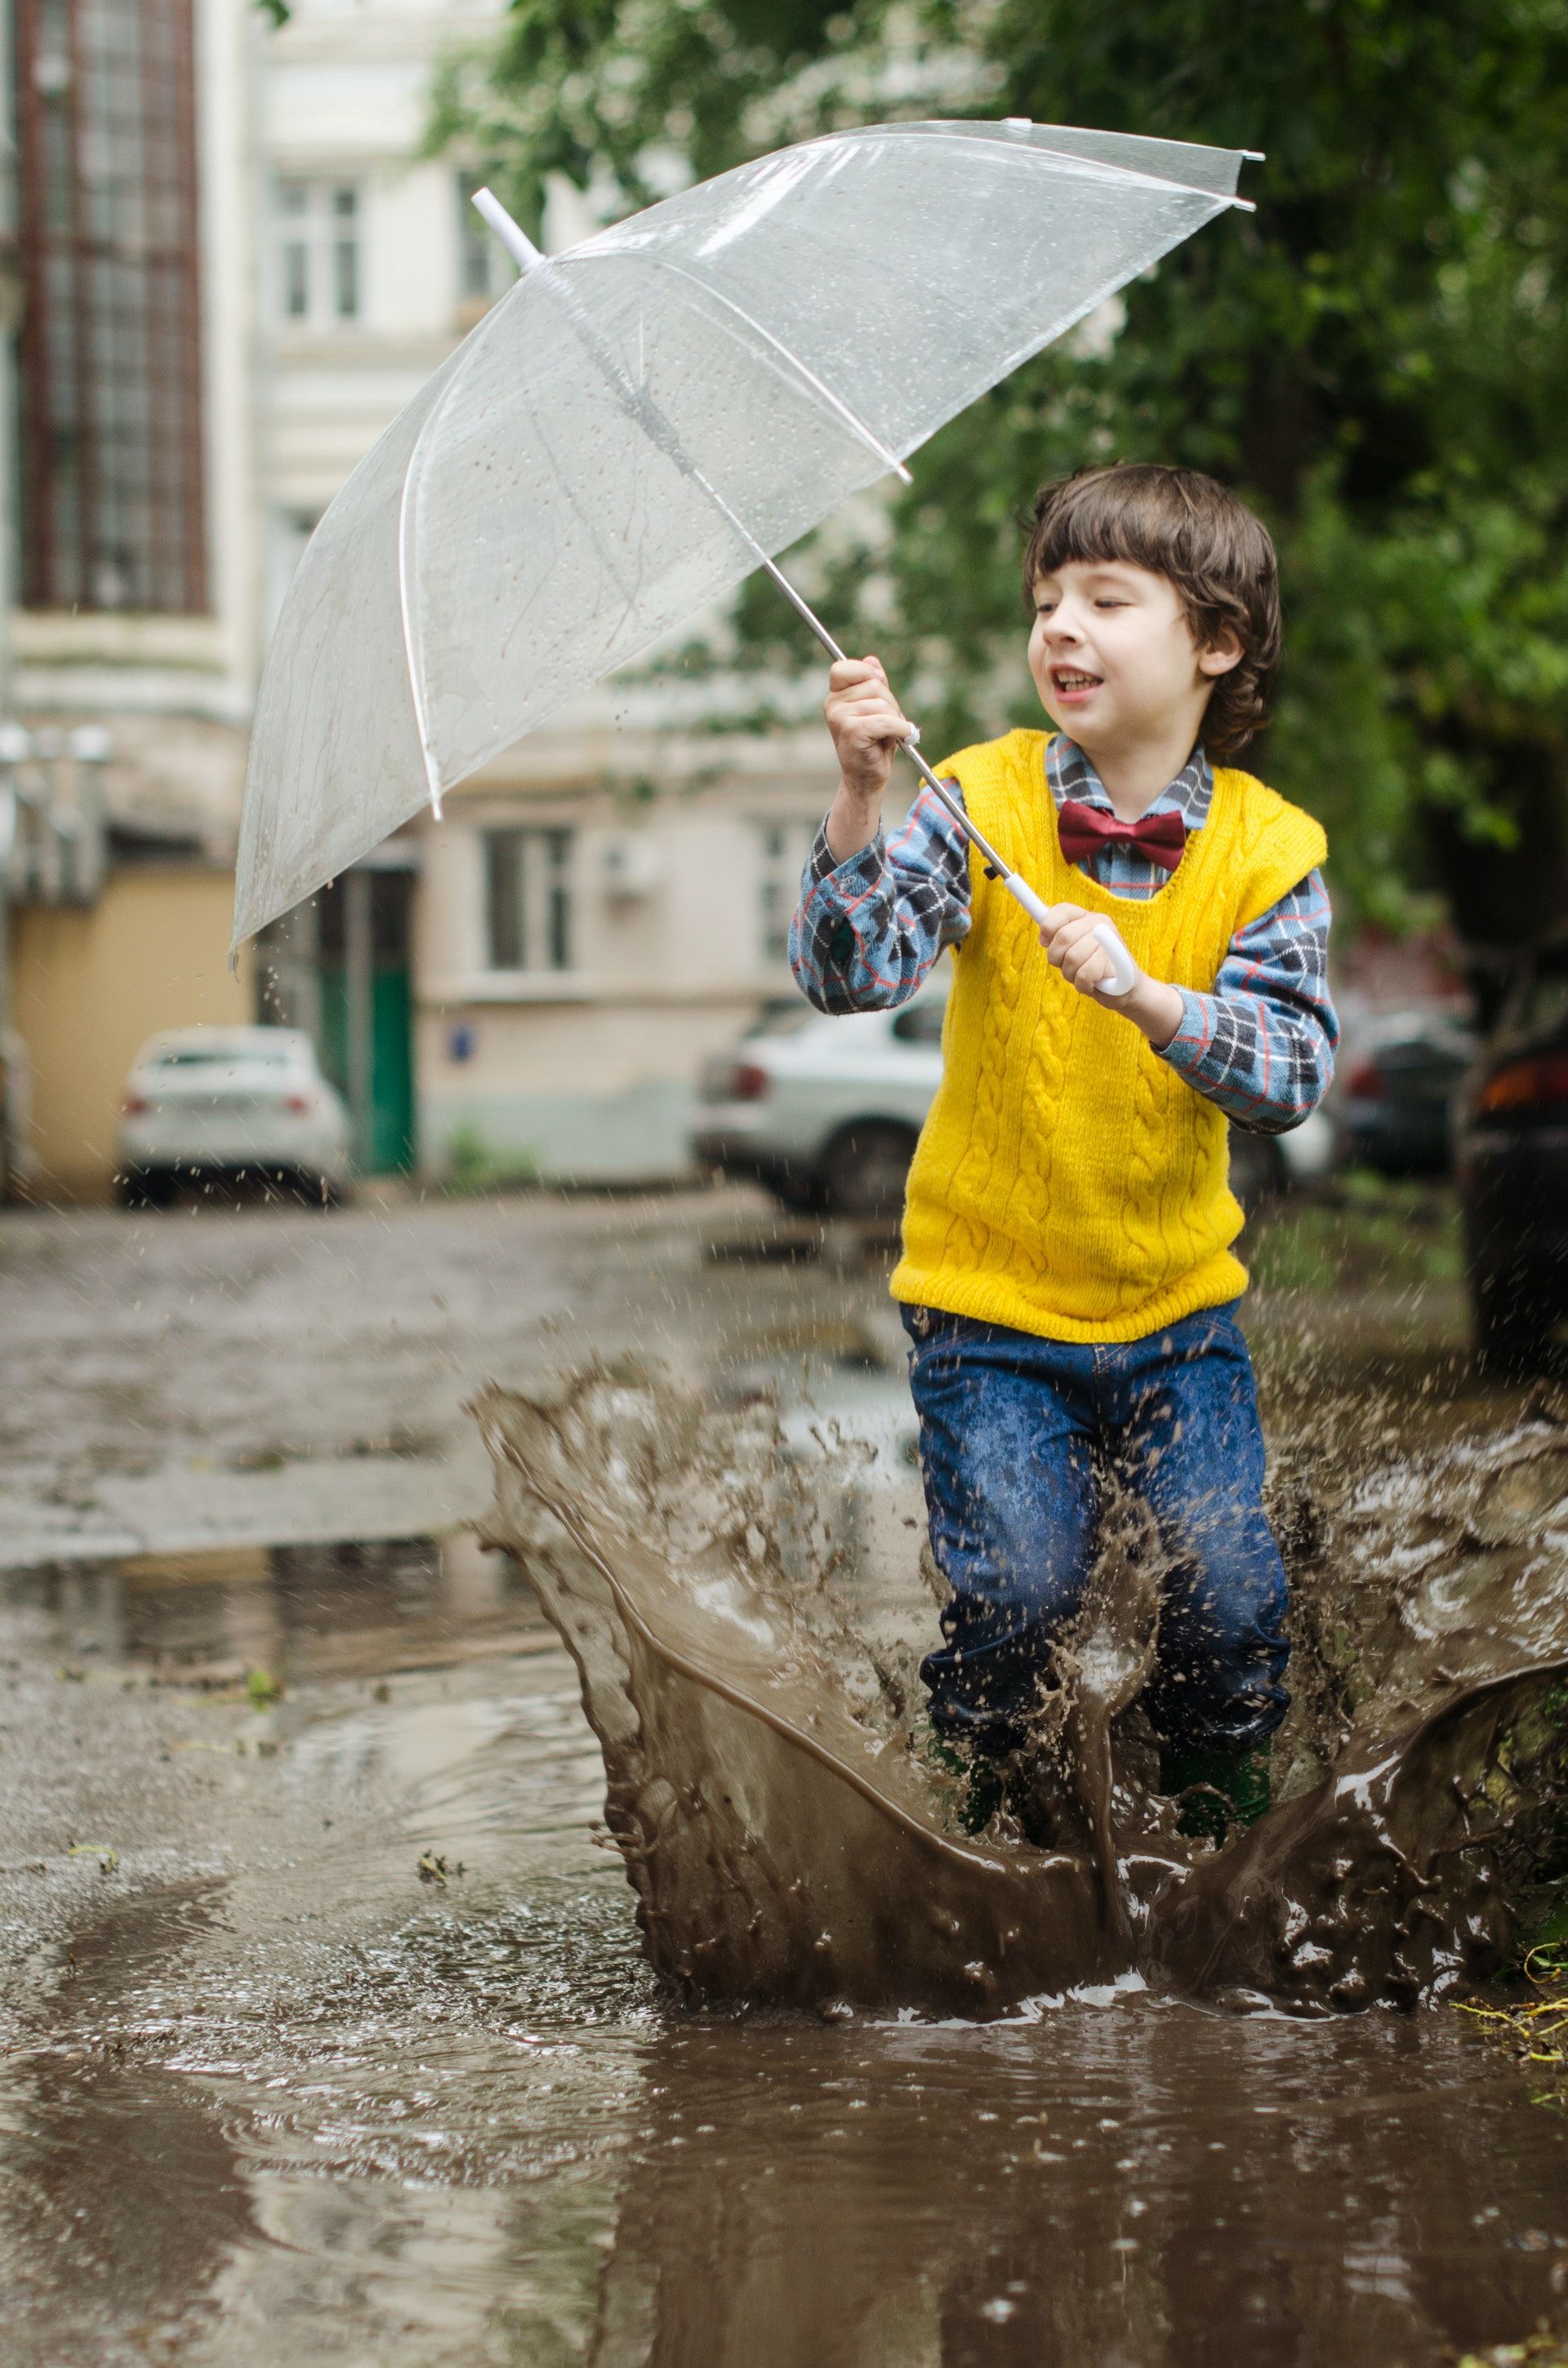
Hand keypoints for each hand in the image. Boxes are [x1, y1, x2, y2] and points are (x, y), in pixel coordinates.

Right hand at [824, 655, 912, 804]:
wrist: (866, 780)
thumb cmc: (873, 744)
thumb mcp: (876, 709)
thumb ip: (874, 684)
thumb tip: (872, 660)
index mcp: (835, 696)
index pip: (844, 667)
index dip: (866, 673)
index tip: (878, 687)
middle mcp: (832, 705)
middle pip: (874, 684)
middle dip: (890, 703)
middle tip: (888, 723)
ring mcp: (839, 718)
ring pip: (882, 703)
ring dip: (895, 719)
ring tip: (888, 735)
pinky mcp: (852, 732)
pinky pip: (885, 721)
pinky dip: (900, 729)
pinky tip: (902, 737)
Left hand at [1037, 903, 1182, 1046]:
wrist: (1127, 991)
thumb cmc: (1094, 970)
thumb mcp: (1072, 951)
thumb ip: (1058, 938)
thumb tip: (1043, 935)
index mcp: (1088, 917)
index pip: (1061, 911)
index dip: (1047, 928)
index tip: (1046, 943)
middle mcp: (1100, 923)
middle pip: (1062, 937)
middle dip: (1057, 959)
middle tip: (1068, 966)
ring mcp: (1110, 939)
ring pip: (1072, 958)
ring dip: (1071, 974)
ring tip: (1084, 974)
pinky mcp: (1118, 960)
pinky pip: (1085, 974)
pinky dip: (1083, 985)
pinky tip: (1094, 983)